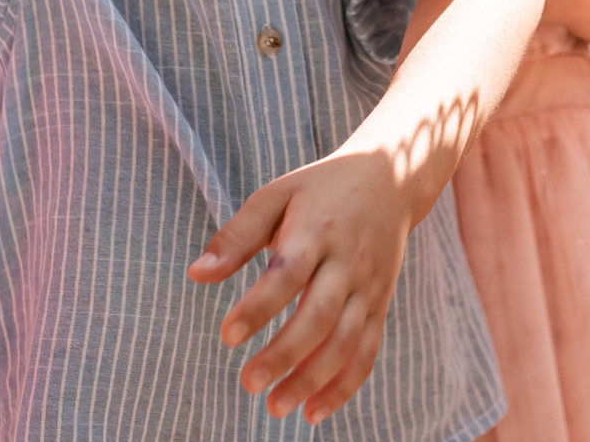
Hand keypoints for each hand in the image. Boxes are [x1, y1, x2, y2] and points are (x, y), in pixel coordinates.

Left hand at [187, 145, 418, 422]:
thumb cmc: (320, 189)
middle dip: (285, 353)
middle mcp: (347, 261)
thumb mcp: (277, 195)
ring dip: (313, 378)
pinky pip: (367, 351)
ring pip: (346, 341)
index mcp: (317, 228)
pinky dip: (345, 385)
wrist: (392, 178)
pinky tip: (314, 411)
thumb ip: (236, 235)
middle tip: (248, 383)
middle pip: (320, 315)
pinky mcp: (380, 304)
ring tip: (276, 406)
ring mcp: (369, 286)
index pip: (288, 273)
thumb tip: (196, 274)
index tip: (227, 336)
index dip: (259, 307)